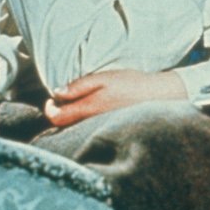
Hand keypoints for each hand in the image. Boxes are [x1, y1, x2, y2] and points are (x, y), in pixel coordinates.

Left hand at [44, 69, 186, 127]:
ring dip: (72, 117)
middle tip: (64, 100)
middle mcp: (91, 125)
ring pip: (76, 129)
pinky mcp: (108, 130)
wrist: (160, 96)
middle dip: (60, 113)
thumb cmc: (131, 84)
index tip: (52, 99)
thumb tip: (57, 93)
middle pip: (64, 126)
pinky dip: (84, 121)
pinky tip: (95, 110)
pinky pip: (88, 130)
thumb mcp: (103, 78)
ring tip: (80, 103)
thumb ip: (79, 86)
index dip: (49, 109)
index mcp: (88, 110)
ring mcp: (99, 130)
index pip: (55, 118)